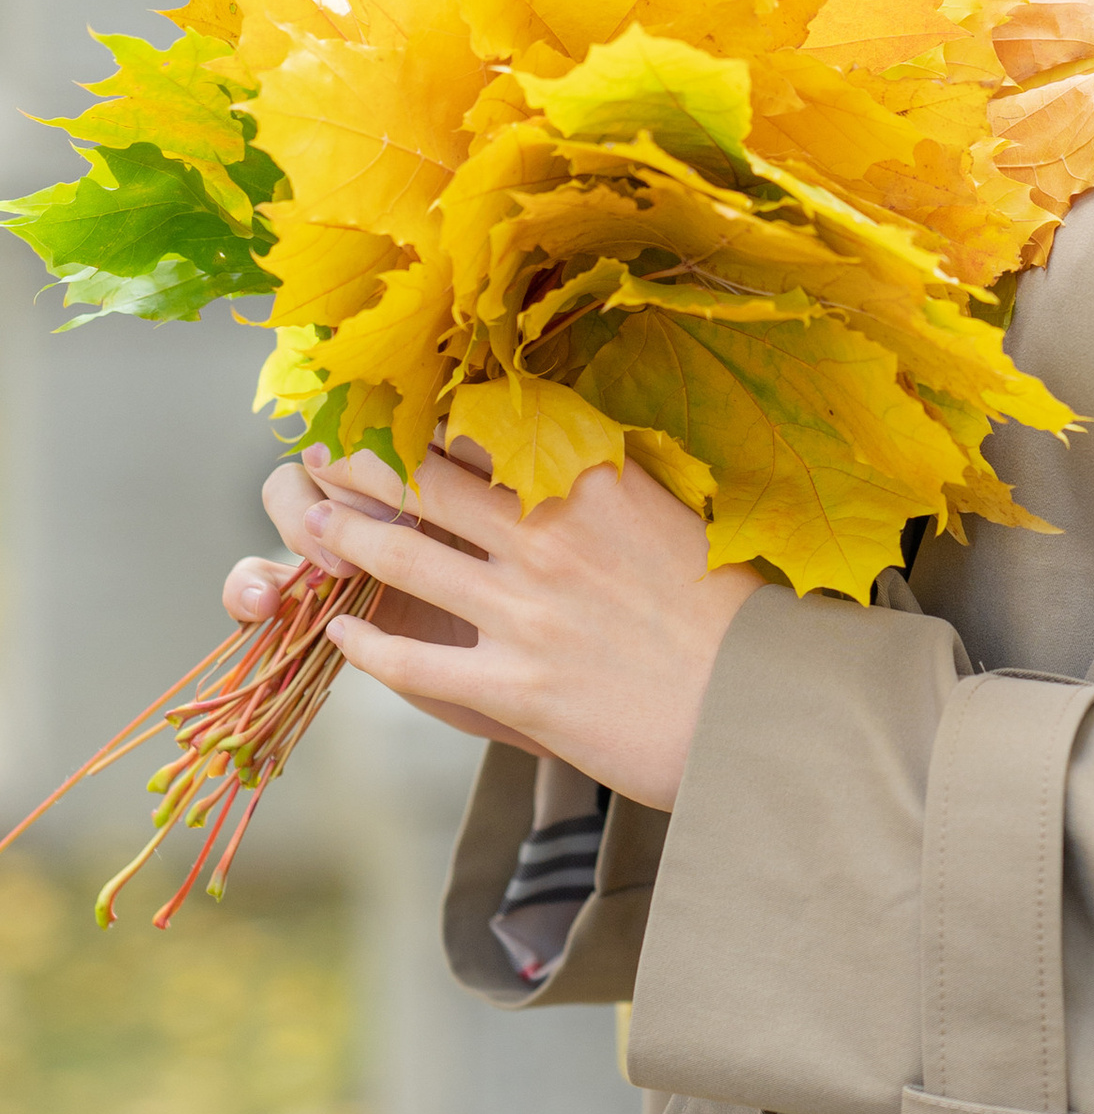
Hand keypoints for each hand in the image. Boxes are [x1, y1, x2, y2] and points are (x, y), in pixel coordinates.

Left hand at [223, 441, 755, 808]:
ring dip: (339, 538)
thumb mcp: (673, 514)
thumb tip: (553, 449)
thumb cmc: (734, 611)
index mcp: (592, 480)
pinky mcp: (516, 686)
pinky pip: (413, 662)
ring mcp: (526, 611)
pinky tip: (340, 630)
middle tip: (317, 455)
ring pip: (399, 559)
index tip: (381, 407)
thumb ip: (606, 481)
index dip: (416, 416)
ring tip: (309, 526)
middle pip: (419, 483)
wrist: (765, 706)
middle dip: (356, 465)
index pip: (478, 428)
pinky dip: (365, 643)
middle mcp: (547, 534)